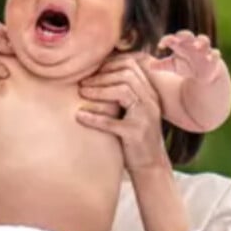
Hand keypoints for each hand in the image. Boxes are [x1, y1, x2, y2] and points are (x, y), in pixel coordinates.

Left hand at [76, 53, 169, 172]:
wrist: (151, 165)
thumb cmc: (135, 137)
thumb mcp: (133, 111)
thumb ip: (123, 95)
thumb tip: (96, 77)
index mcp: (149, 93)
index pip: (131, 65)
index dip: (109, 64)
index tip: (92, 71)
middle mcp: (150, 101)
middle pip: (126, 75)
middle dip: (101, 76)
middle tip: (83, 82)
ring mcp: (145, 117)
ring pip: (122, 91)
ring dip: (98, 91)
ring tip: (82, 93)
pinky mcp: (136, 134)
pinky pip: (111, 122)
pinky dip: (93, 118)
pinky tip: (79, 116)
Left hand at [149, 30, 221, 83]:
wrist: (203, 74)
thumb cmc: (186, 66)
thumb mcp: (172, 66)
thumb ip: (161, 65)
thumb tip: (149, 66)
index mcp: (182, 44)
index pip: (173, 38)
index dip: (167, 40)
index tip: (160, 44)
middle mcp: (192, 44)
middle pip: (188, 35)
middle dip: (184, 35)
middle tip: (179, 37)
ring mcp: (204, 50)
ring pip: (204, 41)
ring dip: (201, 42)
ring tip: (196, 46)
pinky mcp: (213, 58)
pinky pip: (215, 54)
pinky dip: (214, 55)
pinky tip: (210, 57)